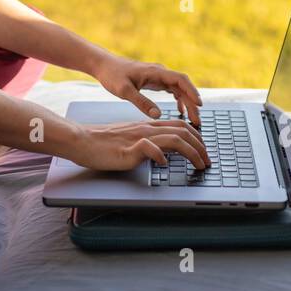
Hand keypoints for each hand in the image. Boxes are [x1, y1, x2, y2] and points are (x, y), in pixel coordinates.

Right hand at [69, 120, 210, 172]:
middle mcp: (146, 128)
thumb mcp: (130, 141)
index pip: (179, 126)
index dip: (197, 138)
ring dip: (191, 153)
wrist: (82, 141)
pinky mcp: (128, 149)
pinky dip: (161, 156)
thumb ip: (146, 143)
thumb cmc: (103, 143)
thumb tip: (162, 153)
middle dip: (201, 147)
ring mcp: (138, 138)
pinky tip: (164, 164)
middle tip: (208, 161)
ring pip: (173, 139)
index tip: (204, 151)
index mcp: (147, 126)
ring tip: (199, 165)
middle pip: (182, 131)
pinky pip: (150, 148)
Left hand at [93, 53, 204, 125]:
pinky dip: (178, 99)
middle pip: (183, 87)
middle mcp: (160, 72)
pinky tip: (180, 111)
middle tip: (197, 121)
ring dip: (187, 102)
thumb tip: (158, 115)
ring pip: (179, 89)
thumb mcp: (125, 91)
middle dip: (192, 103)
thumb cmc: (112, 75)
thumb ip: (141, 102)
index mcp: (155, 72)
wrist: (104, 65)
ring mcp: (158, 76)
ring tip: (193, 119)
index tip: (200, 104)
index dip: (192, 92)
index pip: (180, 80)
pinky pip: (172, 89)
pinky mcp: (154, 80)